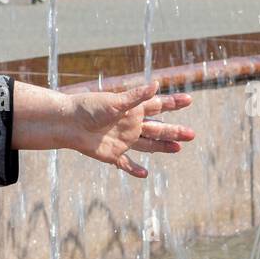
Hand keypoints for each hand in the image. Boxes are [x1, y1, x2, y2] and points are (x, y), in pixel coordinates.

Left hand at [67, 82, 192, 178]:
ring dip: (163, 147)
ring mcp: (123, 140)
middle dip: (174, 131)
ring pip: (148, 145)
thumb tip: (156, 84)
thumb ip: (136, 96)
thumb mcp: (115, 101)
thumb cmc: (89, 107)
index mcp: (132, 109)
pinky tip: (144, 174)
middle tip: (192, 134)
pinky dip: (134, 169)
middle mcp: (130, 125)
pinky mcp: (112, 155)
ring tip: (178, 149)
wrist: (67, 123)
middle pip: (157, 128)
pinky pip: (125, 163)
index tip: (189, 99)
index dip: (173, 102)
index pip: (157, 105)